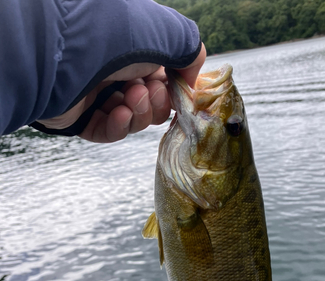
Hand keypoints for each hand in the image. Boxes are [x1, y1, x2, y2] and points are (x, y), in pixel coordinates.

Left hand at [36, 44, 205, 142]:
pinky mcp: (82, 117)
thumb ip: (189, 50)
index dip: (175, 89)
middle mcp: (116, 69)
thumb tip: (192, 79)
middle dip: (156, 101)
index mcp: (134, 49)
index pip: (165, 77)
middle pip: (152, 102)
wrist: (60, 55)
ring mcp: (97, 94)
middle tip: (146, 90)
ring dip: (138, 112)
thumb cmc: (111, 38)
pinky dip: (118, 126)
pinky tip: (116, 113)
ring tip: (128, 98)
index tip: (180, 92)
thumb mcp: (163, 32)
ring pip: (133, 119)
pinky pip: (108, 132)